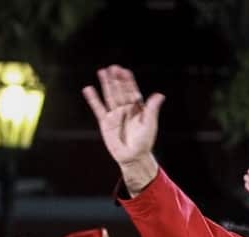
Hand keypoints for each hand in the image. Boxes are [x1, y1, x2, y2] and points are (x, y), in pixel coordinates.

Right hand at [82, 66, 163, 193]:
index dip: (128, 81)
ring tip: (102, 71)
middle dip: (116, 79)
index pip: (132, 91)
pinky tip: (88, 89)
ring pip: (109, 96)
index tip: (125, 71)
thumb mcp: (149, 124)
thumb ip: (152, 109)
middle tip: (113, 67)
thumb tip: (160, 95)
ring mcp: (115, 115)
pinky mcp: (105, 122)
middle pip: (120, 91)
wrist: (133, 157)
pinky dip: (93, 99)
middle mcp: (125, 109)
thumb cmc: (144, 142)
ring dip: (106, 84)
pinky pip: (98, 108)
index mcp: (137, 109)